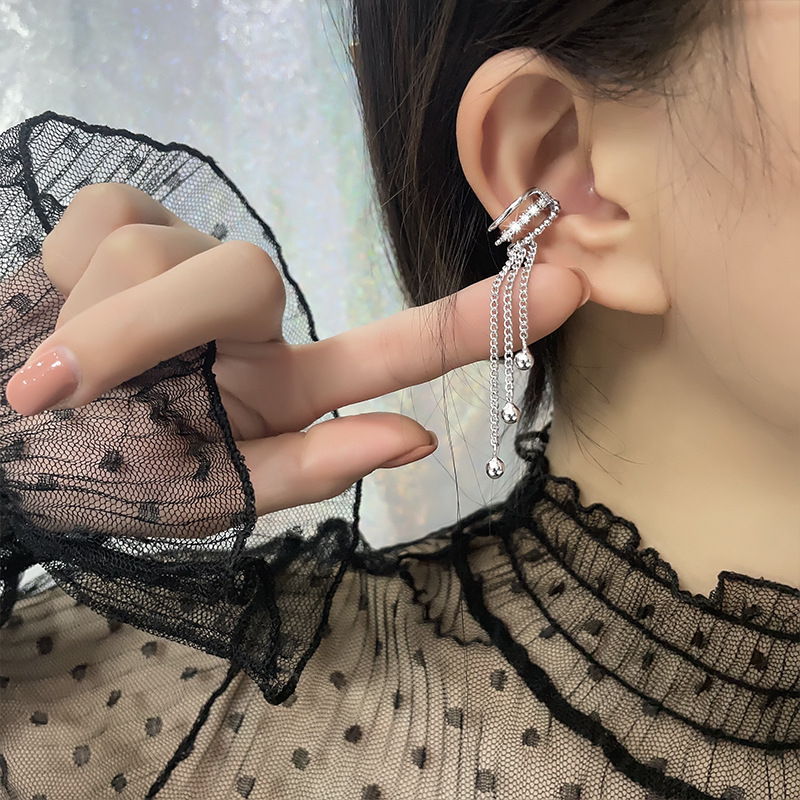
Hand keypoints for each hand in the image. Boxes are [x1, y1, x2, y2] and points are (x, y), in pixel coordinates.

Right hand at [5, 184, 588, 515]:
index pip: (394, 347)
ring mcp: (193, 260)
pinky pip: (111, 223)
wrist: (10, 441)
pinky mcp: (126, 220)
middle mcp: (251, 318)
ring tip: (56, 371)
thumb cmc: (102, 477)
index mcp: (281, 387)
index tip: (571, 286)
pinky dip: (66, 281)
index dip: (475, 319)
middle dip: (152, 326)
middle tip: (74, 387)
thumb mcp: (205, 496)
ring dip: (95, 324)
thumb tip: (413, 438)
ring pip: (166, 252)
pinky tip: (53, 313)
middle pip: (249, 276)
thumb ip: (304, 470)